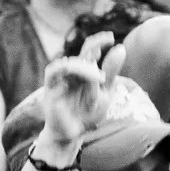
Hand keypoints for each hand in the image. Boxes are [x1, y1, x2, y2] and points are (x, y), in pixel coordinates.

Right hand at [36, 33, 118, 151]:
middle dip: (92, 47)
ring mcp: (58, 82)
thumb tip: (120, 47)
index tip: (111, 37)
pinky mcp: (49, 93)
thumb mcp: (106, 92)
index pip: (89, 50)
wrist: (73, 133)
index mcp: (83, 71)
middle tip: (107, 47)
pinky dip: (65, 76)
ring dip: (82, 67)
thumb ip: (111, 71)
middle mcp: (70, 73)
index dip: (98, 41)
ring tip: (99, 77)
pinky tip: (77, 80)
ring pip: (65, 65)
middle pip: (78, 54)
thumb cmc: (88, 113)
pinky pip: (53, 76)